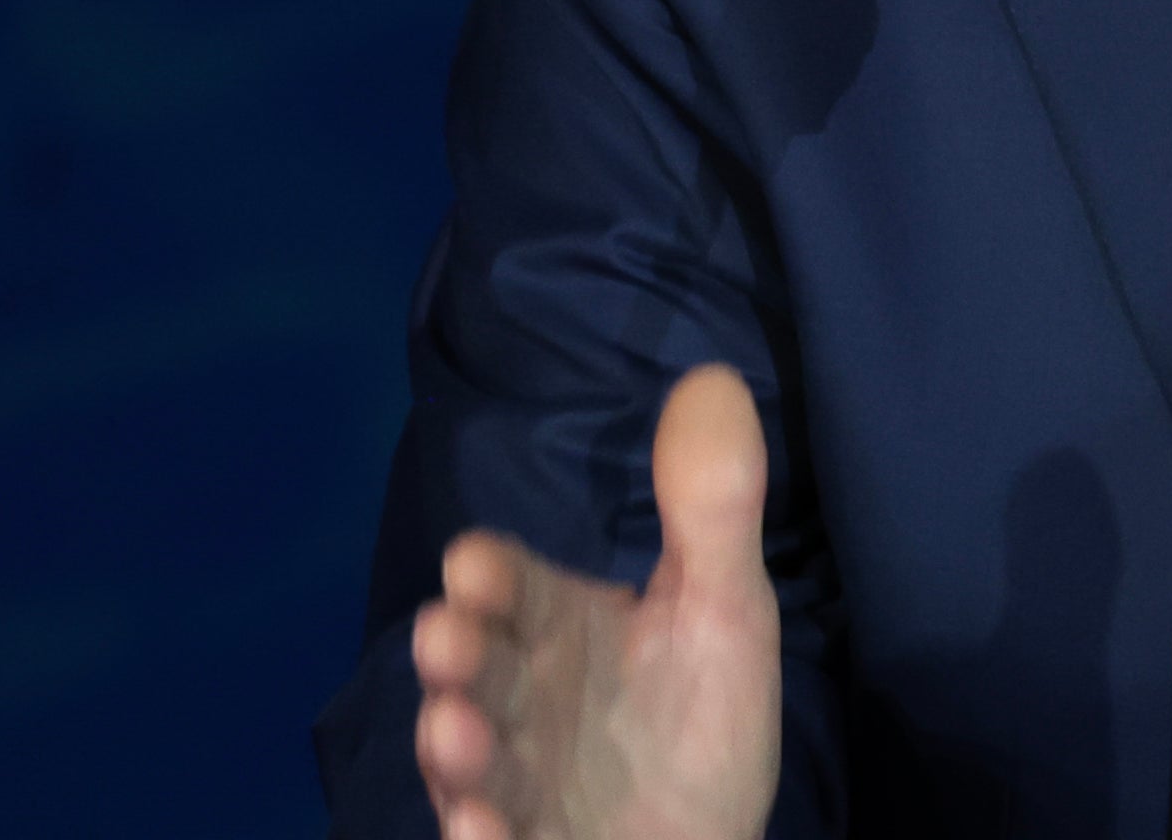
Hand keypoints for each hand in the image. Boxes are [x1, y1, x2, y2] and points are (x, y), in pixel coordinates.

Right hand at [412, 364, 784, 839]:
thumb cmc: (696, 723)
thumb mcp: (725, 610)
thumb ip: (713, 507)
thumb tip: (712, 377)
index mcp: (559, 630)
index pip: (514, 588)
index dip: (493, 577)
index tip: (473, 563)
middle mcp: (520, 701)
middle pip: (480, 670)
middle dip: (459, 655)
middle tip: (446, 637)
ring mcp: (514, 781)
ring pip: (474, 760)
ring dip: (457, 748)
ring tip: (453, 733)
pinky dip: (482, 833)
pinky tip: (483, 826)